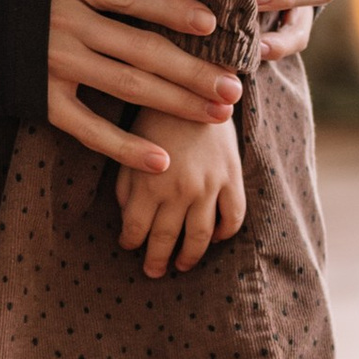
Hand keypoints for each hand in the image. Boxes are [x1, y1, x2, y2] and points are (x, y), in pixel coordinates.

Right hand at [22, 0, 244, 172]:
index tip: (212, 22)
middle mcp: (67, 23)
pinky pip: (89, 128)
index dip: (174, 8)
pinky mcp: (38, 99)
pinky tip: (161, 160)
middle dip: (194, 69)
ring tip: (218, 115)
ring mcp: (53, 63)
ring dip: (177, 102)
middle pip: (144, 47)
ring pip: (129, 85)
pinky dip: (125, 147)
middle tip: (235, 86)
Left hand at [118, 109, 246, 276]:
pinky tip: (217, 239)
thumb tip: (127, 218)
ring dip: (190, 256)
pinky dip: (226, 232)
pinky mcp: (232, 178)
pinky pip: (233, 216)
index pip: (136, 229)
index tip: (128, 246)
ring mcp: (209, 186)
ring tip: (182, 265)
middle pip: (166, 240)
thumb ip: (125, 185)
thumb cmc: (155, 117)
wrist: (194, 86)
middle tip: (153, 272)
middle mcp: (178, 190)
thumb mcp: (129, 148)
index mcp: (148, 183)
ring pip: (200, 237)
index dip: (130, 242)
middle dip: (157, 260)